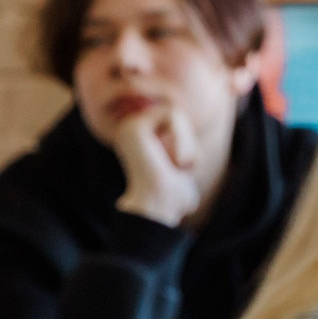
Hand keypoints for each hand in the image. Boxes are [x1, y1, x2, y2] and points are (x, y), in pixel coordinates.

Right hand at [109, 111, 203, 226]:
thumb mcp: (183, 173)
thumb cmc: (174, 197)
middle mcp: (130, 129)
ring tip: (174, 165)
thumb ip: (183, 160)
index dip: (188, 142)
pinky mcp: (134, 127)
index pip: (177, 118)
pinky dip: (182, 139)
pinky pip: (172, 113)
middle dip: (188, 142)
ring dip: (186, 144)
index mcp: (139, 138)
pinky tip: (171, 159)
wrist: (159, 206)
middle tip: (178, 166)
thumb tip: (187, 176)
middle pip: (176, 113)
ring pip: (176, 112)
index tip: (180, 167)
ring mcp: (129, 126)